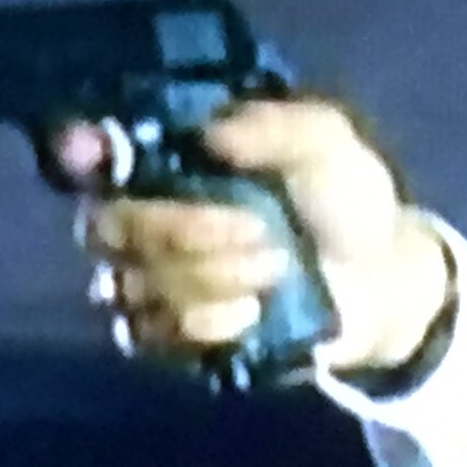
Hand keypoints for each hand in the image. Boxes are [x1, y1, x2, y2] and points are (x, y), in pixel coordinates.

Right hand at [64, 100, 453, 379]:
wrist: (383, 284)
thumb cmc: (346, 202)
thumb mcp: (328, 146)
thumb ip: (277, 127)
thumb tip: (211, 134)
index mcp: (174, 162)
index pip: (94, 154)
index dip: (83, 152)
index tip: (91, 150)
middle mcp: (145, 219)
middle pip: (109, 226)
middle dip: (187, 229)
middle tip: (261, 229)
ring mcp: (150, 283)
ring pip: (134, 284)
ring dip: (216, 277)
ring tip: (278, 269)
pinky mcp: (170, 339)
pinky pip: (155, 334)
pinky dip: (213, 322)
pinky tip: (257, 312)